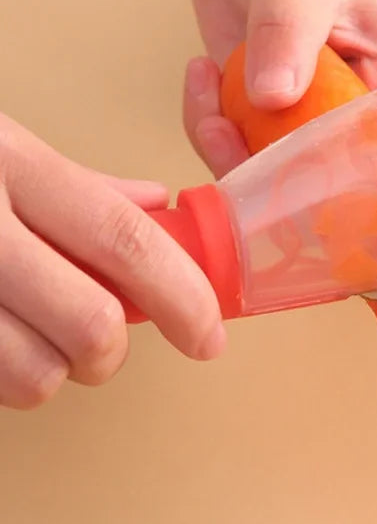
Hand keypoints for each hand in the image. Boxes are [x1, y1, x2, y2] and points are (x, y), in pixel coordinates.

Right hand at [0, 114, 225, 409]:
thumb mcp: (1, 148)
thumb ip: (81, 186)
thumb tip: (155, 202)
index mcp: (9, 164)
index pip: (125, 240)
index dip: (183, 295)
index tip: (209, 335)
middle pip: (89, 323)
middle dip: (111, 351)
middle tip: (103, 343)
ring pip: (30, 376)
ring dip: (49, 372)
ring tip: (31, 337)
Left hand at [98, 0, 376, 177]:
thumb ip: (287, 37)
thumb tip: (273, 98)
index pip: (376, 144)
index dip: (331, 168)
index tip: (277, 160)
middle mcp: (357, 105)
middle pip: (323, 171)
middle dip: (264, 163)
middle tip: (217, 126)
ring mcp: (308, 111)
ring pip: (272, 168)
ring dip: (226, 143)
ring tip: (204, 81)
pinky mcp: (267, 110)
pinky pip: (237, 145)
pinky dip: (208, 123)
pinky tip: (200, 72)